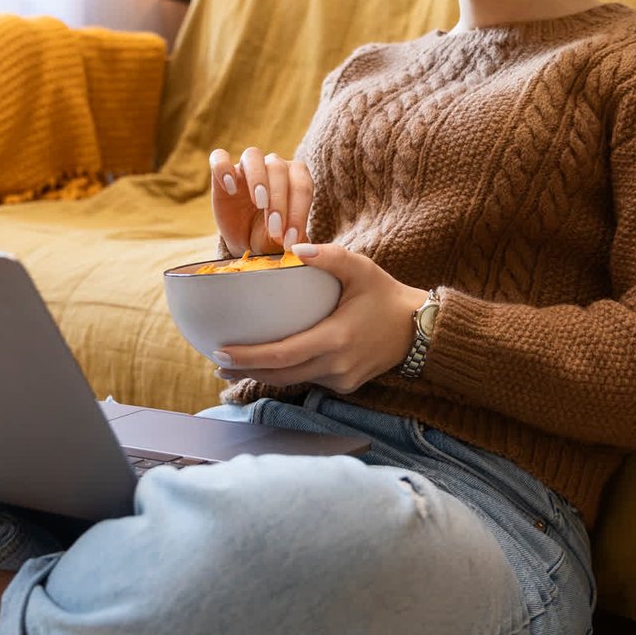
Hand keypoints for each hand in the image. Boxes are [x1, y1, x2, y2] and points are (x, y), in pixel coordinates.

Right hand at [207, 146, 312, 255]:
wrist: (245, 240)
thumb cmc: (270, 236)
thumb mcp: (284, 241)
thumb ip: (295, 238)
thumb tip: (301, 242)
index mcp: (296, 178)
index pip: (302, 186)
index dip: (298, 212)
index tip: (290, 239)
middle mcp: (274, 165)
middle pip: (278, 169)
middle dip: (279, 201)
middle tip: (274, 230)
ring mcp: (247, 166)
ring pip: (253, 156)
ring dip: (258, 179)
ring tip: (259, 203)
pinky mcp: (222, 171)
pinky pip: (219, 158)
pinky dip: (223, 168)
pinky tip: (229, 188)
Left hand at [211, 243, 429, 393]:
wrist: (419, 329)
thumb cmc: (385, 294)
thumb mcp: (361, 267)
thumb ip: (329, 255)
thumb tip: (294, 248)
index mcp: (336, 339)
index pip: (283, 354)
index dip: (250, 357)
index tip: (221, 352)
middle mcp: (336, 366)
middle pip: (281, 375)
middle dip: (246, 370)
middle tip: (216, 363)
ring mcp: (341, 379)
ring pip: (293, 380)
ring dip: (264, 374)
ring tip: (235, 365)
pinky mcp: (345, 385)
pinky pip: (309, 380)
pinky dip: (288, 372)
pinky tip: (270, 363)